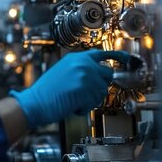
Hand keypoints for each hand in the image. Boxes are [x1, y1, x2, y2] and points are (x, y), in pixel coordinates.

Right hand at [10, 50, 129, 127]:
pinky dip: (84, 108)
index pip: (102, 54)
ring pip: (101, 92)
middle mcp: (83, 63)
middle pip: (107, 75)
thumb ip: (81, 70)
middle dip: (99, 87)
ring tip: (73, 99)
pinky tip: (71, 105)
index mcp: (77, 57)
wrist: (35, 102)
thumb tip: (99, 77)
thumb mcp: (63, 71)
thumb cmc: (46, 91)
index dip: (117, 57)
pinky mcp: (84, 88)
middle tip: (84, 94)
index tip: (126, 60)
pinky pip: (94, 102)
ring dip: (89, 100)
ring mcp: (85, 75)